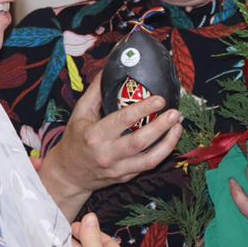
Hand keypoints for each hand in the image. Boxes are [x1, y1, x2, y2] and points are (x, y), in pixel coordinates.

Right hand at [40, 71, 182, 218]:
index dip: (143, 109)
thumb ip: (95, 92)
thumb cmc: (74, 141)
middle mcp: (107, 154)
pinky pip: (148, 166)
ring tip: (178, 126)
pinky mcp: (126, 177)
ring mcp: (118, 168)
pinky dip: (162, 152)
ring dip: (168, 143)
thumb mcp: (79, 114)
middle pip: (139, 142)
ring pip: (149, 160)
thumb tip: (108, 69)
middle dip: (160, 127)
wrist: (69, 175)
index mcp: (95, 135)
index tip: (159, 99)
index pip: (122, 120)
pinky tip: (170, 139)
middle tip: (175, 113)